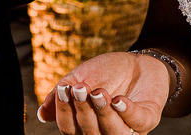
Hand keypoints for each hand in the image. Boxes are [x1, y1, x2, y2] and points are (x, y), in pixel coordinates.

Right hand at [35, 52, 171, 133]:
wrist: (138, 61)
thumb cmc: (106, 72)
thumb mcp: (81, 78)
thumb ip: (62, 94)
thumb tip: (42, 115)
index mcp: (87, 126)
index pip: (70, 129)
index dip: (64, 112)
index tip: (63, 89)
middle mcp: (106, 132)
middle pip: (89, 133)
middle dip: (83, 110)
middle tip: (81, 87)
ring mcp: (128, 129)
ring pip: (113, 132)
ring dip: (104, 112)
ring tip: (99, 91)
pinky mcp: (148, 119)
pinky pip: (137, 122)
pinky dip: (126, 112)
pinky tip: (119, 100)